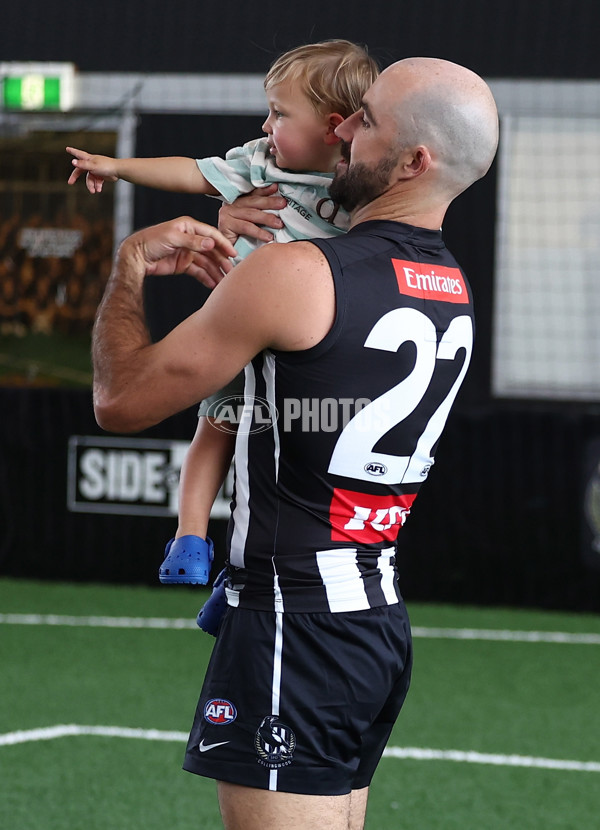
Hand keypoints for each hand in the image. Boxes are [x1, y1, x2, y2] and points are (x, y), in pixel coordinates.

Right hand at [66, 147, 118, 193]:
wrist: (118, 171)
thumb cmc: (106, 166)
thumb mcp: (92, 166)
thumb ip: (83, 165)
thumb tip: (73, 162)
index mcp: (88, 159)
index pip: (78, 154)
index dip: (72, 151)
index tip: (67, 148)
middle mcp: (91, 163)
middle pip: (80, 170)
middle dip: (75, 176)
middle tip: (70, 182)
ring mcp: (96, 170)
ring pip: (90, 179)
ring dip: (91, 185)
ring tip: (94, 191)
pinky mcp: (101, 175)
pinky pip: (96, 182)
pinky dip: (97, 186)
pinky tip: (99, 190)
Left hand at [122, 216, 237, 288]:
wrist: (136, 256)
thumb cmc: (151, 241)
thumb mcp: (172, 238)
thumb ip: (193, 241)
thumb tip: (211, 243)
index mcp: (189, 227)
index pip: (211, 234)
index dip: (223, 243)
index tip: (232, 253)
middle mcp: (190, 239)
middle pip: (211, 250)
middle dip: (221, 260)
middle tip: (230, 271)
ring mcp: (187, 252)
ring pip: (206, 262)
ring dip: (215, 271)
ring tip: (223, 281)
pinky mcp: (183, 264)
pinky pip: (198, 271)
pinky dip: (206, 277)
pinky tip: (213, 284)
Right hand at [218, 184, 285, 244]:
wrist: (226, 254)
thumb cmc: (240, 240)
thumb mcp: (253, 225)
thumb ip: (261, 215)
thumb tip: (279, 208)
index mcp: (238, 202)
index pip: (253, 194)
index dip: (265, 191)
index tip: (276, 187)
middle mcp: (231, 206)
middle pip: (253, 202)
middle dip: (270, 203)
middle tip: (283, 204)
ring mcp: (227, 214)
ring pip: (251, 214)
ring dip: (267, 218)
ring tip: (279, 224)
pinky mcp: (225, 225)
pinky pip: (246, 227)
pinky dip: (259, 232)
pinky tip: (269, 237)